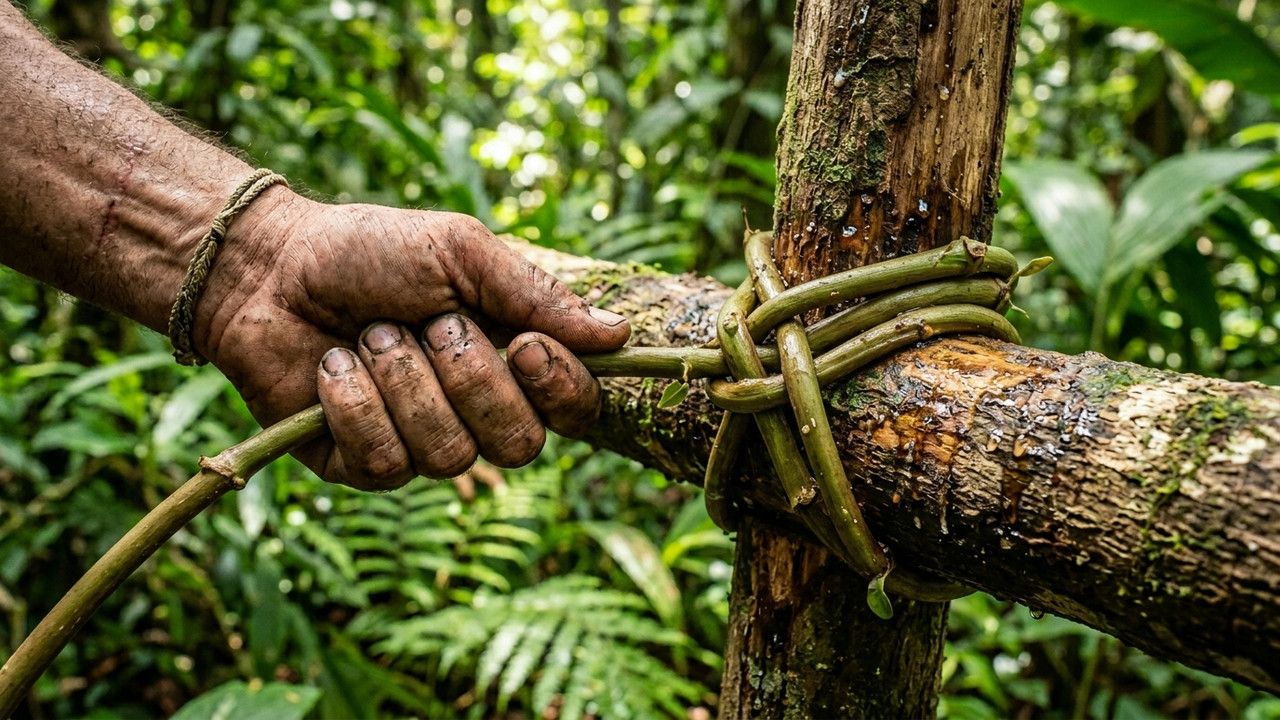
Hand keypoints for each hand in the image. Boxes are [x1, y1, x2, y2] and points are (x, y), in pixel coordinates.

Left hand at [196, 188, 629, 489]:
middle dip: (469, 379)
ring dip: (404, 382)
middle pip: (520, 444)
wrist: (270, 268)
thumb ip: (536, 296)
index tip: (524, 345)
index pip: (573, 409)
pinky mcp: (362, 466)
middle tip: (427, 324)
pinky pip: (387, 464)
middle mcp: (475, 411)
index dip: (559, 389)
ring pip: (450, 455)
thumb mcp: (461, 253)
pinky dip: (357, 405)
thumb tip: (620, 336)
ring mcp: (420, 444)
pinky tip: (332, 369)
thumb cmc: (372, 251)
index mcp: (511, 362)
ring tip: (369, 336)